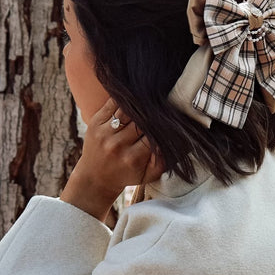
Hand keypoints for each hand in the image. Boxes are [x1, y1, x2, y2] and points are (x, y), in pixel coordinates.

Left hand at [60, 97, 163, 221]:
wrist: (96, 178)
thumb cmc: (127, 174)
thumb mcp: (149, 174)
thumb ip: (164, 160)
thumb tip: (180, 142)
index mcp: (133, 158)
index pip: (154, 135)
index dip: (163, 127)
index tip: (169, 121)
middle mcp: (117, 145)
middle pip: (141, 121)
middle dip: (152, 115)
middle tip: (162, 107)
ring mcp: (104, 133)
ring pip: (128, 109)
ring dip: (139, 104)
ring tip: (150, 100)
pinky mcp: (95, 123)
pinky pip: (112, 103)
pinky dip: (124, 98)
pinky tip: (134, 97)